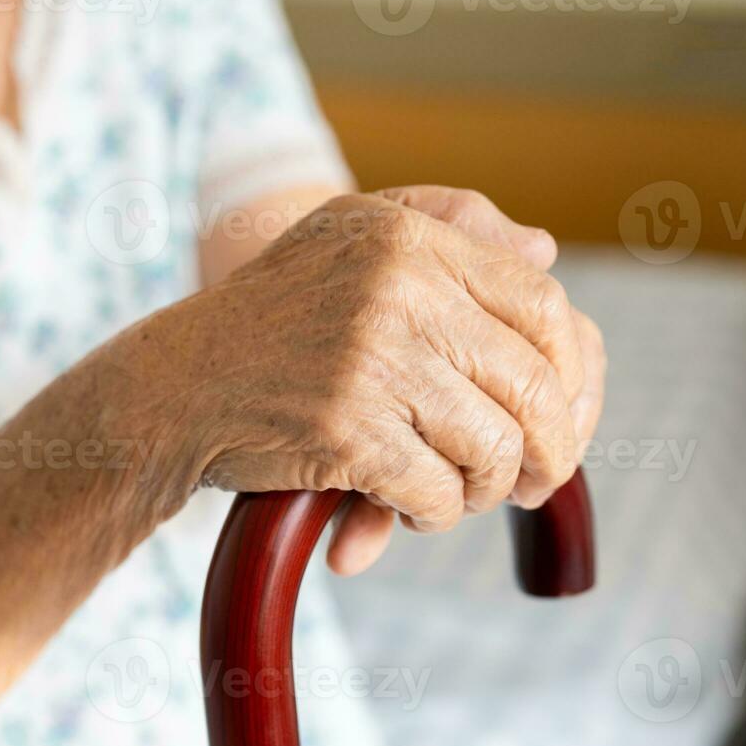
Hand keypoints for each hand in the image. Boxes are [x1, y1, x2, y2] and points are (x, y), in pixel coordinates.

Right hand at [138, 186, 605, 574]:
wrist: (172, 386)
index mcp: (410, 238)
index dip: (572, 375)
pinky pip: (437, 493)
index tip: (557, 418)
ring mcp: (370, 359)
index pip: (545, 305)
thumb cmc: (271, 319)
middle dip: (548, 450)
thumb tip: (547, 250)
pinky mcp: (345, 430)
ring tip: (455, 495)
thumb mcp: (350, 241)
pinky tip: (399, 513)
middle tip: (531, 481)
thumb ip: (448, 228)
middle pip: (534, 386)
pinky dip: (429, 516)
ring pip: (493, 449)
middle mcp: (398, 288)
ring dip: (484, 490)